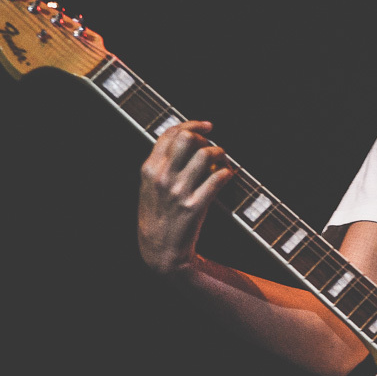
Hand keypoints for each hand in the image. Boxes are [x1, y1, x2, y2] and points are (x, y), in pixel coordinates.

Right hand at [137, 121, 234, 274]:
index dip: (192, 124)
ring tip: (222, 160)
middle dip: (204, 138)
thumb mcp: (149, 187)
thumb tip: (183, 137)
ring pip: (205, 155)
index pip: (171, 134)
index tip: (207, 126)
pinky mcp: (194, 206)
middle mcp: (162, 177)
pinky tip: (227, 175)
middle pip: (187, 138)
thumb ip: (161, 163)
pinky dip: (226, 173)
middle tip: (212, 146)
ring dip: (220, 154)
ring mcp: (179, 192)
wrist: (160, 251)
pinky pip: (217, 178)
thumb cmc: (157, 215)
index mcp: (149, 169)